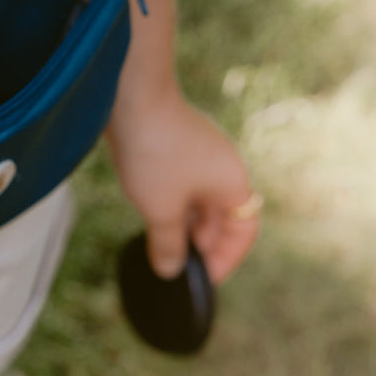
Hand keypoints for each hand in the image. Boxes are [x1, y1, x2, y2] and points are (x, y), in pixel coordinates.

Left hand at [106, 86, 258, 283]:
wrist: (131, 96)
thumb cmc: (155, 153)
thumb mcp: (160, 209)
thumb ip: (169, 245)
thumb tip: (171, 271)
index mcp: (235, 183)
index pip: (245, 231)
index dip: (226, 259)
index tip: (203, 279)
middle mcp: (225, 167)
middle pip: (222, 217)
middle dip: (202, 245)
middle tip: (176, 268)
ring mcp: (201, 154)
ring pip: (199, 201)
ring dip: (183, 225)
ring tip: (160, 246)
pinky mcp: (177, 145)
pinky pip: (182, 184)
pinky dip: (171, 204)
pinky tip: (149, 215)